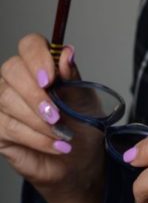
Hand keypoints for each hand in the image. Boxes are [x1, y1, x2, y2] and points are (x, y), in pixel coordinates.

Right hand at [0, 33, 103, 199]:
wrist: (81, 158)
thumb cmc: (82, 122)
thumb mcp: (84, 96)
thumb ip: (71, 75)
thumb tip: (67, 52)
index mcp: (41, 63)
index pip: (29, 44)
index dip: (37, 57)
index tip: (50, 78)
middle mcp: (18, 79)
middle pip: (12, 70)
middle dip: (34, 93)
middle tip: (55, 113)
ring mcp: (4, 104)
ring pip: (7, 99)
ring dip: (38, 120)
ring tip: (62, 132)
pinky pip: (8, 127)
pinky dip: (35, 138)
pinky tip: (54, 144)